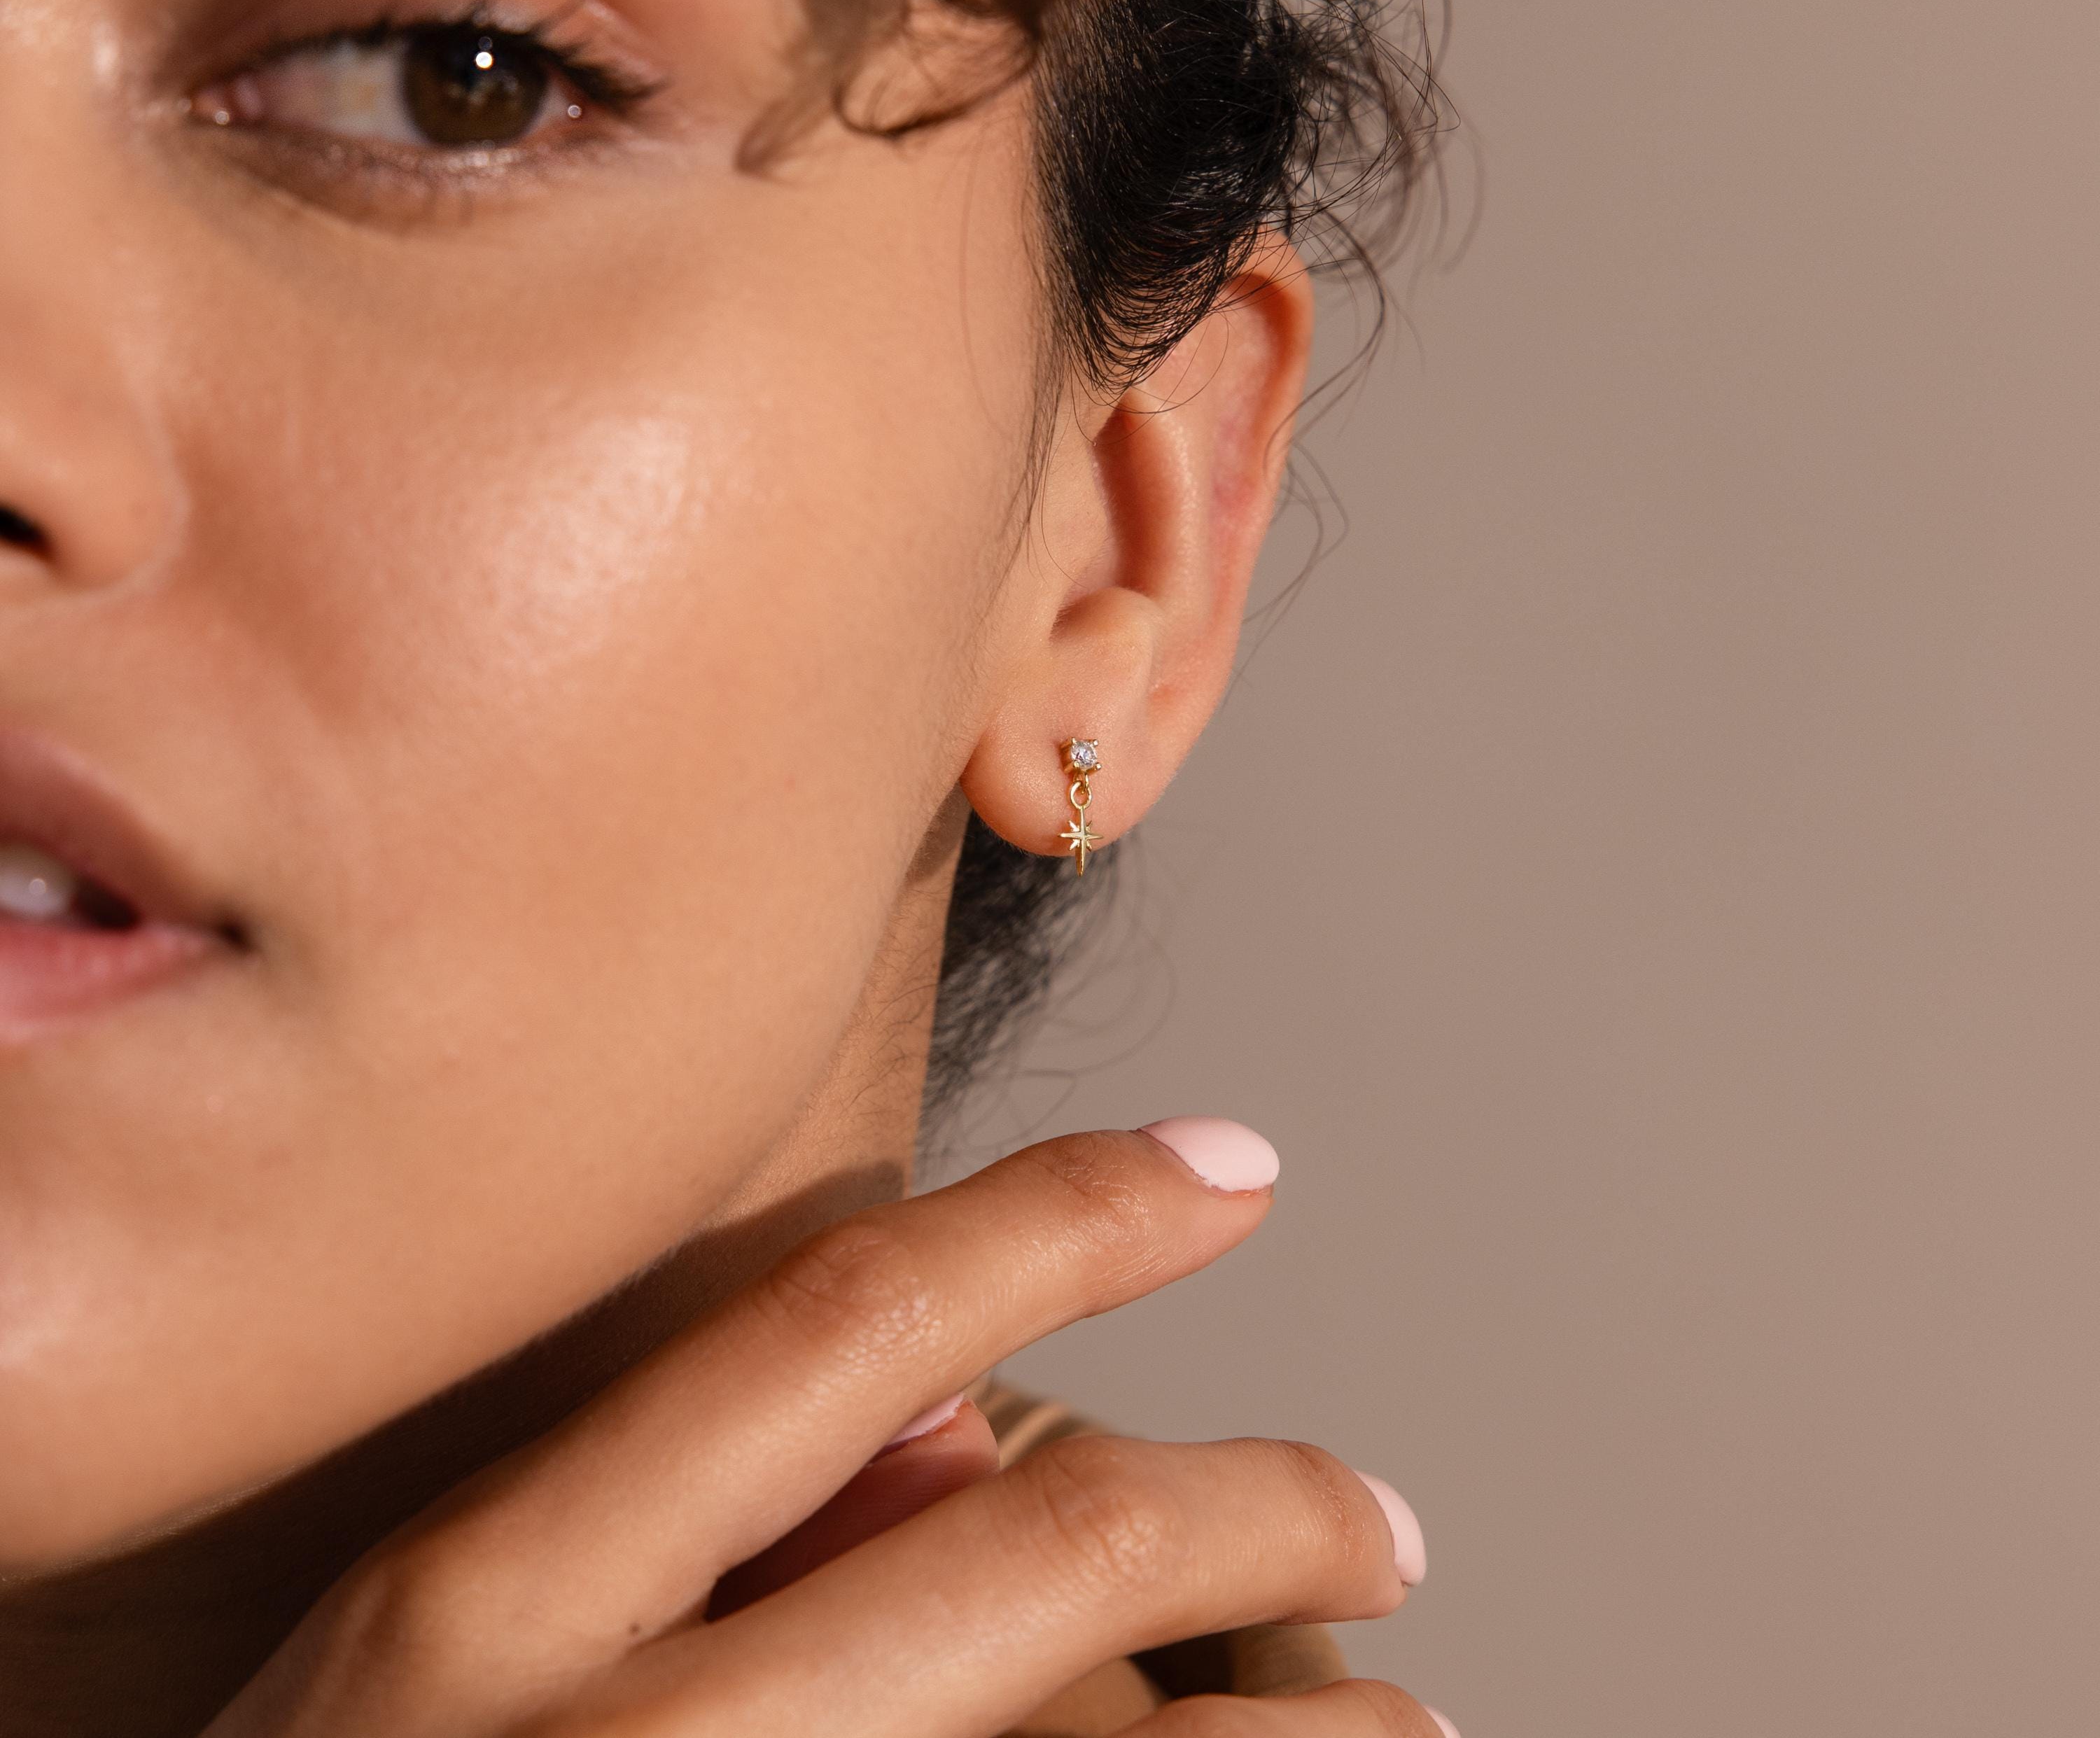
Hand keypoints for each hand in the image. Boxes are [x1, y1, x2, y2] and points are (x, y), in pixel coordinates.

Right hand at [206, 1122, 1447, 1737]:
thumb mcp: (437, 1673)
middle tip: (1382, 1514)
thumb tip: (961, 1435)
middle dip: (1251, 1509)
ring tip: (1406, 1720)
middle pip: (1027, 1563)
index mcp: (480, 1613)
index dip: (1065, 1216)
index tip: (1234, 1172)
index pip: (834, 1326)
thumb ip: (664, 1531)